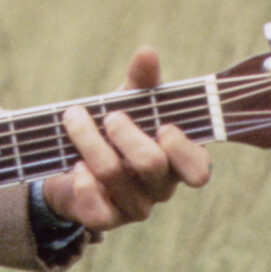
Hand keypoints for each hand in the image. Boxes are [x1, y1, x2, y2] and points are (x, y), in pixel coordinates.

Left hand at [41, 46, 210, 235]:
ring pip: (115, 175)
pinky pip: (97, 208)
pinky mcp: (106, 219)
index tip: (163, 126)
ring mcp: (134, 206)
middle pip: (151, 163)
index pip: (199, 170)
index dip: (183, 150)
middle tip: (109, 116)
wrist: (71, 163)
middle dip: (124, 132)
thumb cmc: (112, 130)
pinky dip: (83, 182)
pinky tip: (75, 165)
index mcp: (176, 160)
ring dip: (89, 140)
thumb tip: (147, 52)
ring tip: (72, 119)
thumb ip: (141, 81)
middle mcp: (160, 187)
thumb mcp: (128, 102)